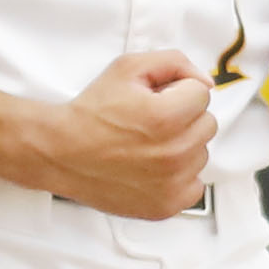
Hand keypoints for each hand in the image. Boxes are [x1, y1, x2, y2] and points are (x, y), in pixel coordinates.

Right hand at [29, 50, 215, 218]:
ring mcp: (171, 184)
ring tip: (148, 143)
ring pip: (201, 154)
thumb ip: (174, 62)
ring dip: (182, 146)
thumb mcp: (128, 68)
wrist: (62, 152)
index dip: (177, 90)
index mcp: (166, 117)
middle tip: (152, 120)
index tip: (156, 98)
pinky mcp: (166, 206)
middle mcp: (173, 153)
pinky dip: (179, 176)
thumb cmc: (92, 111)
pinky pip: (195, 186)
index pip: (202, 93)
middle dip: (183, 116)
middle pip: (207, 124)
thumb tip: (206, 82)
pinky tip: (154, 167)